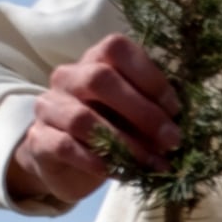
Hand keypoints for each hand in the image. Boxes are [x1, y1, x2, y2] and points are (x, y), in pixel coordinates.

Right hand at [5, 35, 180, 208]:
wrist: (66, 161)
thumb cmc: (112, 129)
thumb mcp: (135, 114)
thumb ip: (154, 109)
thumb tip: (182, 125)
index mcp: (94, 62)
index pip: (116, 49)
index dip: (150, 77)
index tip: (175, 109)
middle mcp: (67, 78)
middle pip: (99, 79)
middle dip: (143, 112)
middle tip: (172, 140)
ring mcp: (49, 107)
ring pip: (83, 118)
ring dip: (126, 144)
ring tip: (153, 164)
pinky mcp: (39, 140)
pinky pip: (66, 146)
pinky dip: (96, 161)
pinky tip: (119, 172)